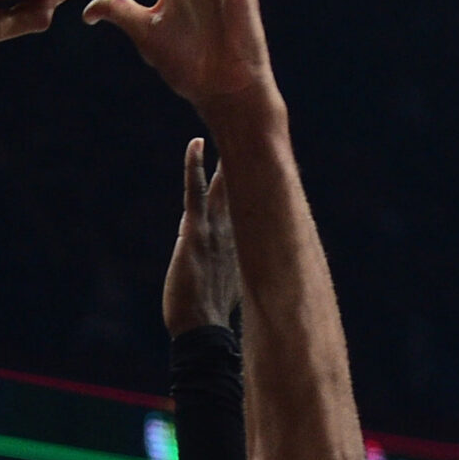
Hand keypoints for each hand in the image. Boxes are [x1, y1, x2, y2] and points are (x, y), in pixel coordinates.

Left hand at [162, 137, 239, 334]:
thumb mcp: (226, 290)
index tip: (263, 163)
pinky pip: (195, 190)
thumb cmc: (208, 319)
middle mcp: (233, 231)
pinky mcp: (196, 230)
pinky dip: (196, 165)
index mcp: (240, 244)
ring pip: (224, 184)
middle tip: (255, 133)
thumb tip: (226, 272)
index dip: (256, 184)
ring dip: (229, 157)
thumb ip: (230, 273)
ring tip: (232, 127)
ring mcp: (216, 228)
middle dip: (249, 163)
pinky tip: (197, 143)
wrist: (202, 331)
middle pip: (243, 190)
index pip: (251, 206)